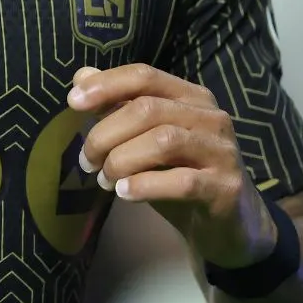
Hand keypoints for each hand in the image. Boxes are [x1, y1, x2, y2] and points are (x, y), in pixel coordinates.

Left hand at [68, 64, 275, 268]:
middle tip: (87, 162)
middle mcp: (210, 117)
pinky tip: (124, 193)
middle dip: (106, 134)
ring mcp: (221, 151)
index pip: (145, 76)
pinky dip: (145, 185)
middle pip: (148, 109)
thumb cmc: (181, 175)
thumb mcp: (147, 139)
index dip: (107, 84)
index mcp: (191, 97)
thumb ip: (118, 107)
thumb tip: (81, 77)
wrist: (229, 226)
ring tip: (105, 180)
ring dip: (122, 160)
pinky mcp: (224, 187)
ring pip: (164, 140)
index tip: (72, 102)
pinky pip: (182, 181)